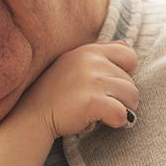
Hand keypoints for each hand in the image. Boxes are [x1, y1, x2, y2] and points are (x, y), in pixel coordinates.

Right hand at [9, 41, 138, 139]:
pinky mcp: (92, 101)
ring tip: (101, 112)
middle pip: (132, 81)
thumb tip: (126, 44)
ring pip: (132, 97)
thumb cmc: (55, 92)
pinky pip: (123, 114)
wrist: (32, 115)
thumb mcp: (73, 62)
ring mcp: (92, 80)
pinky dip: (117, 121)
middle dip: (122, 96)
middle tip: (101, 102)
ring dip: (122, 109)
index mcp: (89, 50)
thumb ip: (98, 52)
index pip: (129, 55)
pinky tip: (102, 121)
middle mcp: (92, 61)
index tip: (109, 84)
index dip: (125, 72)